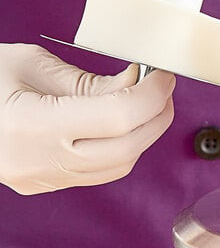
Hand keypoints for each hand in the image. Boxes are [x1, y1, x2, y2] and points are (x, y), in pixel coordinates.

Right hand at [0, 44, 174, 194]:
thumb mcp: (30, 64)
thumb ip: (87, 80)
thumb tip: (135, 82)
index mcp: (31, 124)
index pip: (117, 117)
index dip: (152, 94)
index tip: (163, 73)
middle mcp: (37, 160)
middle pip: (127, 148)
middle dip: (157, 114)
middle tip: (162, 85)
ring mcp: (39, 178)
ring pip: (117, 166)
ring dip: (144, 133)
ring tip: (146, 100)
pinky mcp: (41, 183)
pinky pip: (98, 173)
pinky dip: (122, 147)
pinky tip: (121, 121)